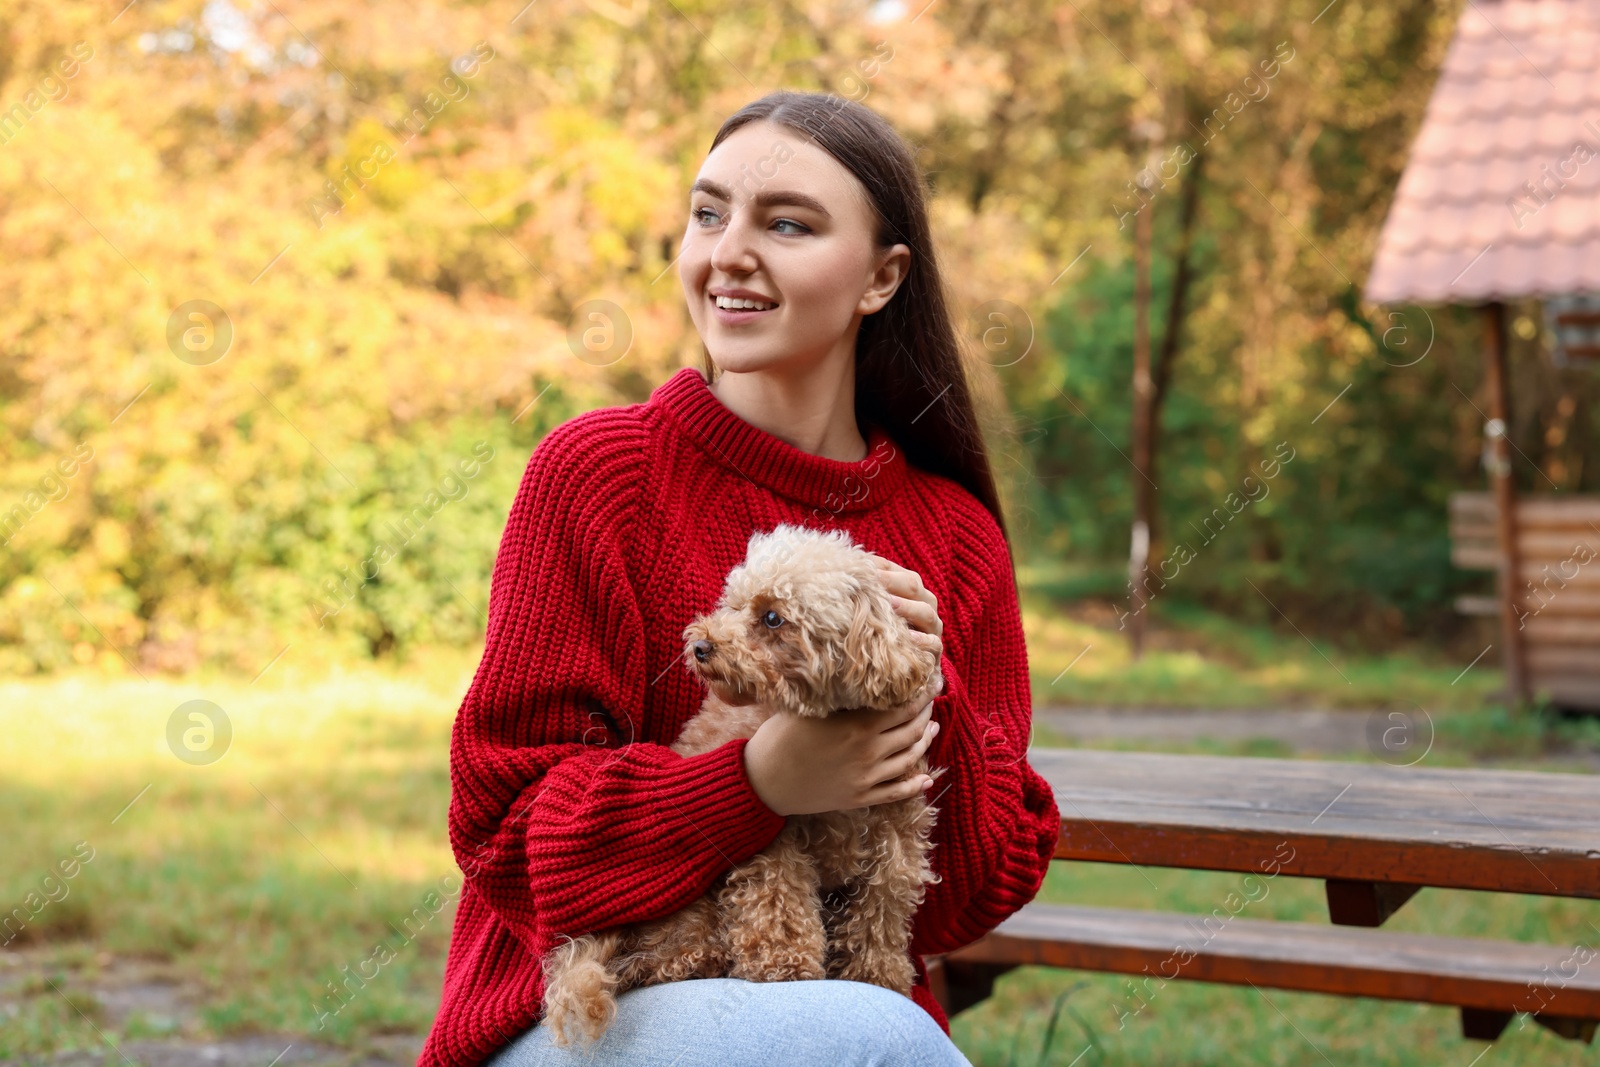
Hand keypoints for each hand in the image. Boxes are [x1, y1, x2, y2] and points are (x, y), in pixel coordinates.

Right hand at [743, 673, 943, 816]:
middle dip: (926, 713)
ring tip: (933, 728)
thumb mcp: (809, 705)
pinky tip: (926, 780)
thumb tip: (855, 665)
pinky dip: (915, 786)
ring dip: (925, 742)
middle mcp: (868, 751)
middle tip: (932, 699)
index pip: (904, 706)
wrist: (763, 781)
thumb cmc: (781, 736)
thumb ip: (837, 691)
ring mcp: (867, 778)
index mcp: (858, 725)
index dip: (922, 692)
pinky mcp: (860, 798)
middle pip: (912, 730)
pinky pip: (896, 793)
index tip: (930, 680)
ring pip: (910, 759)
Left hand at [867, 551, 944, 693]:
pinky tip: (909, 638)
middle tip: (873, 580)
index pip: (895, 571)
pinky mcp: (934, 652)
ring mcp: (932, 628)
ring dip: (908, 608)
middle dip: (892, 582)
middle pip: (913, 586)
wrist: (898, 671)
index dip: (880, 567)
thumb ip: (862, 593)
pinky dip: (923, 641)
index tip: (859, 566)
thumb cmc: (879, 634)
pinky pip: (934, 644)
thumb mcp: (870, 612)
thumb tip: (839, 569)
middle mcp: (924, 605)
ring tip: (890, 605)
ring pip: (926, 612)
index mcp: (910, 590)